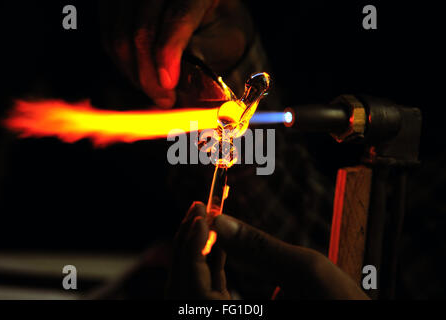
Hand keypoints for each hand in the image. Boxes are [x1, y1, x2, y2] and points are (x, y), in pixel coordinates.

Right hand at [99, 0, 253, 107]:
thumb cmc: (219, 30)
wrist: (207, 17)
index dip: (168, 53)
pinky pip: (107, 37)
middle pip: (141, 28)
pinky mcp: (115, 3)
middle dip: (148, 73)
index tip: (168, 85)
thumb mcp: (225, 42)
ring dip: (134, 72)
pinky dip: (122, 63)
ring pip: (118, 35)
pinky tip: (140, 75)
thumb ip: (205, 56)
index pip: (177, 16)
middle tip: (163, 99)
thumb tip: (176, 80)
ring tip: (154, 89)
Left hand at [167, 202, 369, 298]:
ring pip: (197, 292)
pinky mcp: (241, 317)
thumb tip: (219, 220)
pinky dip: (212, 269)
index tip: (199, 211)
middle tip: (198, 209)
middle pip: (186, 290)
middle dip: (188, 245)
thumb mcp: (308, 271)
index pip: (192, 288)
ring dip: (197, 254)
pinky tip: (220, 245)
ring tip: (206, 221)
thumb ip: (260, 246)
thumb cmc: (344, 307)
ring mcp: (233, 319)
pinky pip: (213, 296)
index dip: (190, 245)